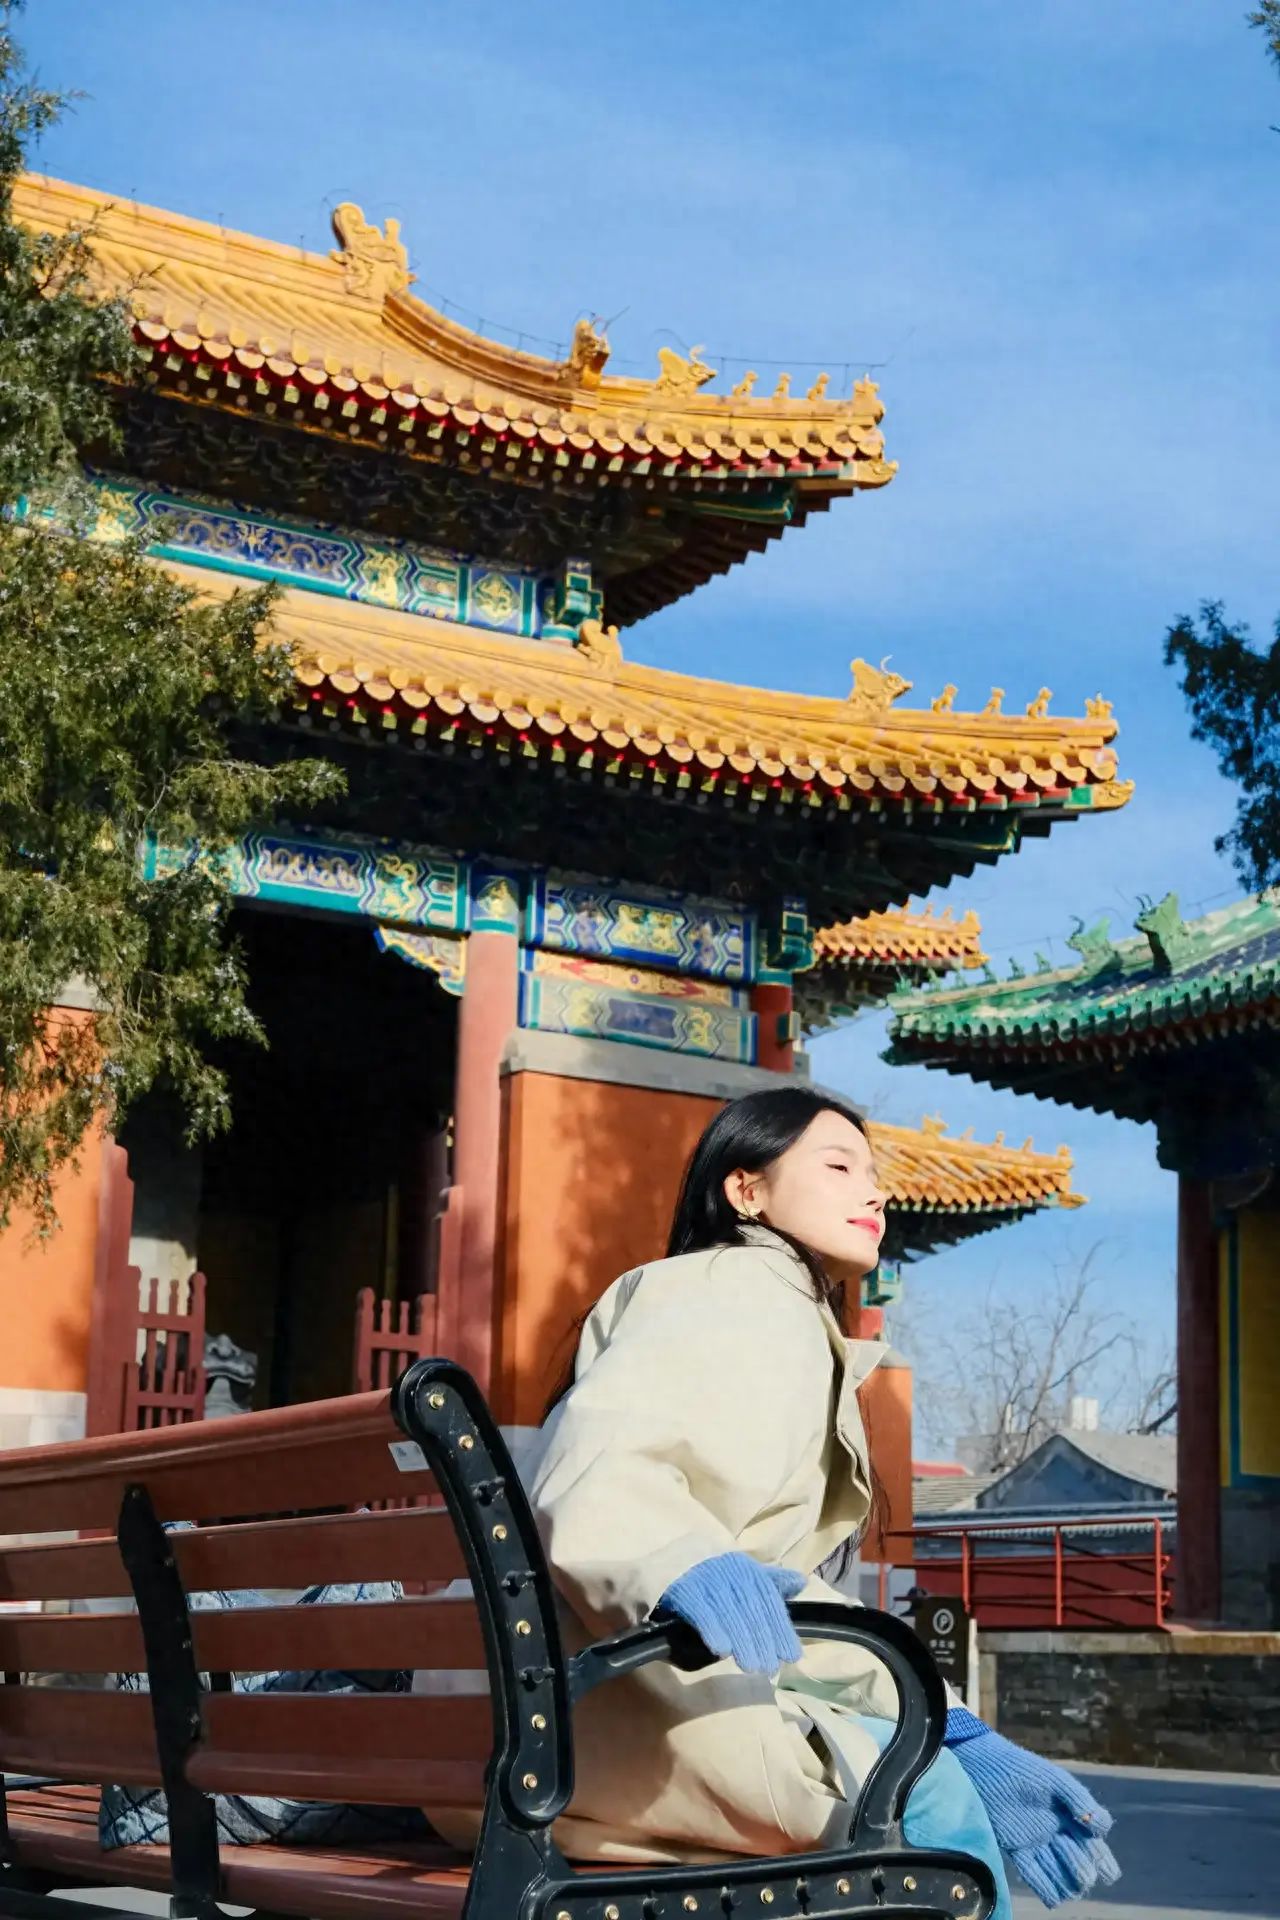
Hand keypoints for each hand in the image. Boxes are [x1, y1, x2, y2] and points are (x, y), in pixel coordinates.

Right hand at [658, 1554, 804, 1674]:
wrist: (620, 1589)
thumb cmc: (676, 1596)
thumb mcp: (721, 1594)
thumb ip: (758, 1589)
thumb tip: (799, 1582)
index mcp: (726, 1557)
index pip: (760, 1587)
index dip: (777, 1620)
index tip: (790, 1653)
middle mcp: (710, 1555)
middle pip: (746, 1595)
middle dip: (762, 1633)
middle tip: (772, 1665)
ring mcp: (688, 1565)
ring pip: (725, 1602)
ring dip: (742, 1636)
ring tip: (753, 1666)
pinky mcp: (667, 1580)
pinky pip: (696, 1604)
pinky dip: (712, 1627)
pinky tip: (722, 1650)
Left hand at [945, 1709, 1118, 1908]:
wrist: (989, 1769)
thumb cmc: (1025, 1771)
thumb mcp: (1056, 1780)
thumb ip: (1079, 1799)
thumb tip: (1102, 1829)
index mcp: (1071, 1817)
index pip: (1093, 1844)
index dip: (1103, 1861)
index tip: (1109, 1873)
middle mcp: (1057, 1833)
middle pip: (1078, 1861)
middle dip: (1082, 1870)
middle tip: (1083, 1873)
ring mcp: (1037, 1843)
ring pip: (1058, 1871)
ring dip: (1066, 1882)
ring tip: (1072, 1888)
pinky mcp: (1017, 1848)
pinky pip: (1034, 1873)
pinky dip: (1045, 1888)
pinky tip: (1055, 1900)